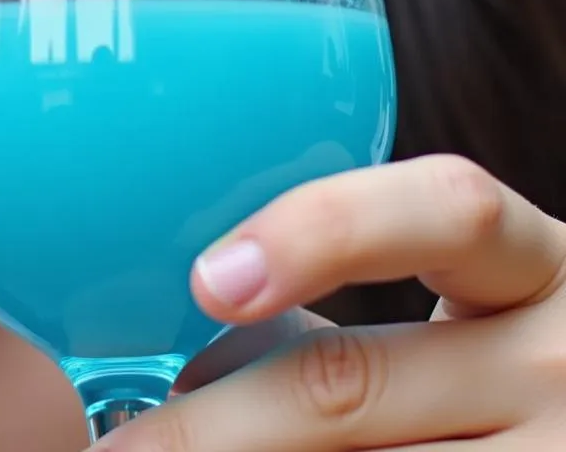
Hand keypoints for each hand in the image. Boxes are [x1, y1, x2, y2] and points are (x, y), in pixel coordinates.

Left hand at [94, 156, 565, 449]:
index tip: (209, 282)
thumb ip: (358, 282)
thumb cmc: (495, 348)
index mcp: (528, 259)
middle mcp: (558, 354)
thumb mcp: (467, 290)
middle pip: (351, 380)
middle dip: (209, 423)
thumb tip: (191, 347)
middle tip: (116, 444)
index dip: (321, 230)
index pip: (443, 209)